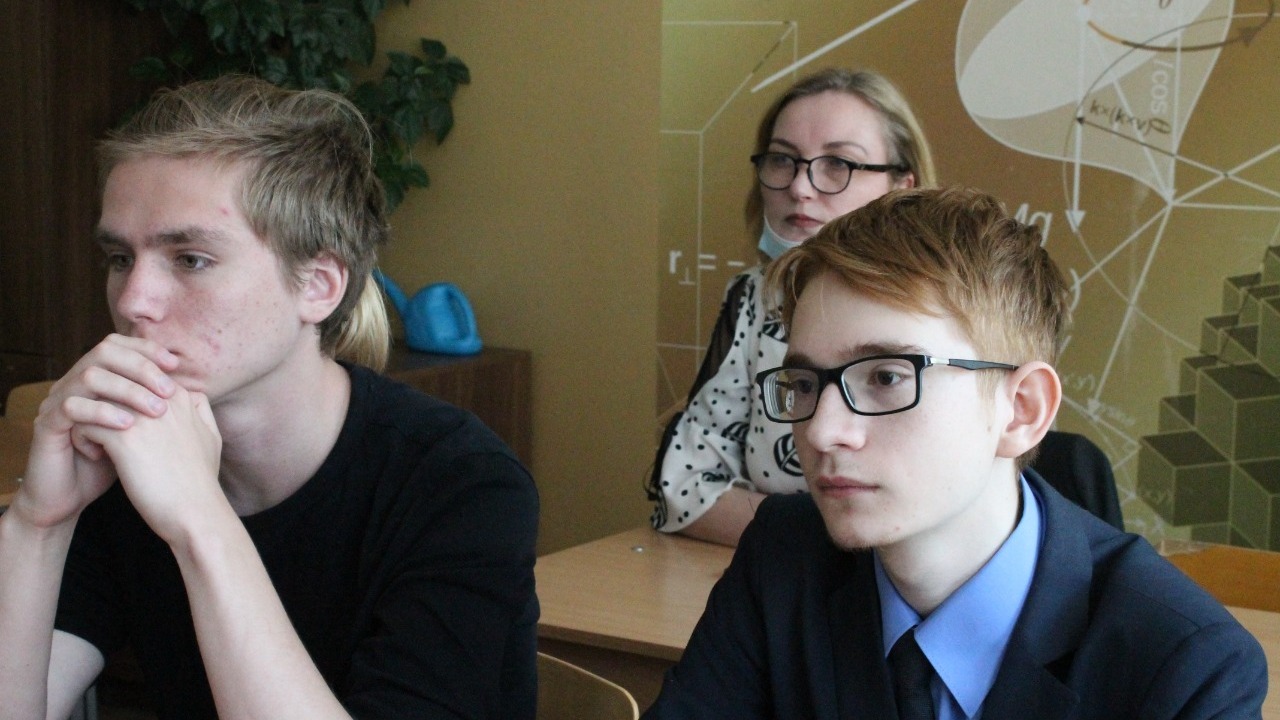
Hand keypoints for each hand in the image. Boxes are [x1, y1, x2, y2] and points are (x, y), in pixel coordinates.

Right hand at [12, 334, 177, 528]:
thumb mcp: (144, 433)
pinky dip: (102, 413)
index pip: (119, 346)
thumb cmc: (111, 465)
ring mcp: (57, 402)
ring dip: (126, 390)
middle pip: (104, 352)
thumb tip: (196, 391)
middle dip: (140, 366)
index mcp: (96, 382)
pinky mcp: (46, 426)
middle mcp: (74, 385)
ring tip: (155, 411)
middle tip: (168, 390)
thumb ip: (162, 409)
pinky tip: (127, 427)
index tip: (175, 365)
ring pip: (88, 376)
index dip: (146, 349)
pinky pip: (70, 407)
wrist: (71, 500)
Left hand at [74, 384, 222, 545]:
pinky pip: (85, 422)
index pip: (137, 377)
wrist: (197, 513)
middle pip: (114, 383)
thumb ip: (200, 410)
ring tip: (94, 442)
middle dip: (101, 403)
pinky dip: (83, 437)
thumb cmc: (201, 482)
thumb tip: (191, 394)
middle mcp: (162, 400)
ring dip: (89, 418)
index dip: (123, 396)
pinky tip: (93, 455)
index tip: (120, 421)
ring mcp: (143, 417)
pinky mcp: (124, 439)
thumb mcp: (212, 437)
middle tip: (99, 429)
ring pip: (96, 400)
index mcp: (182, 396)